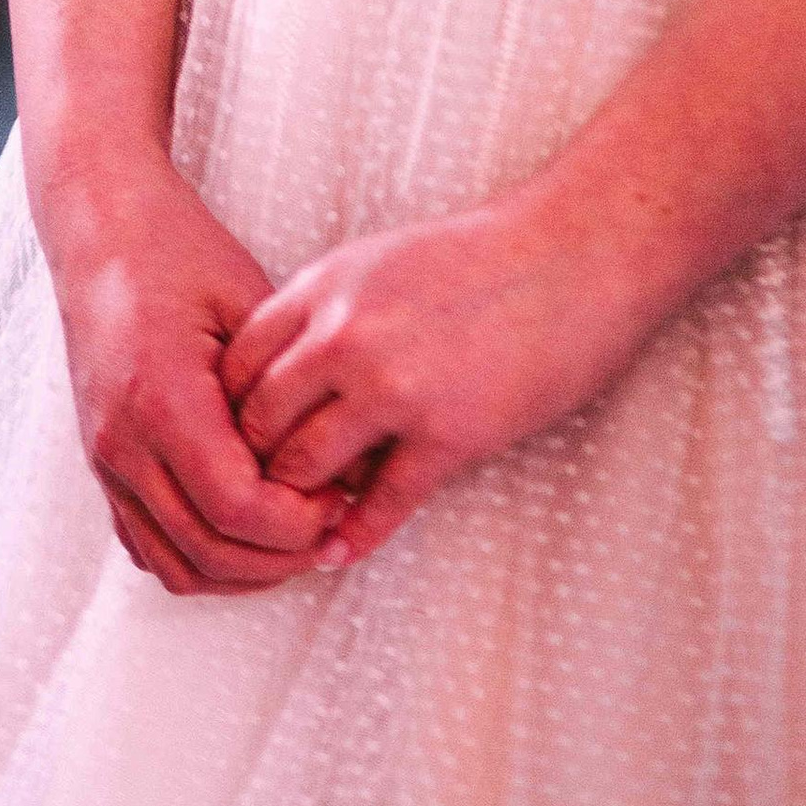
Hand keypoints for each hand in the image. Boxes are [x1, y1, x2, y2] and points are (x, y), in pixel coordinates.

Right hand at [40, 154, 343, 595]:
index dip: (297, 522)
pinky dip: (201, 559)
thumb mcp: (250, 300)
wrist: (103, 228)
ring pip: (175, 564)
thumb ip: (291, 384)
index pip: (235, 506)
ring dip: (242, 572)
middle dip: (280, 558)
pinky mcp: (103, 464)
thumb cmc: (180, 251)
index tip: (340, 500)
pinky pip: (148, 545)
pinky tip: (248, 536)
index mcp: (160, 397)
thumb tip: (351, 457)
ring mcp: (105, 460)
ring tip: (297, 539)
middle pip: (208, 550)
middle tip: (331, 528)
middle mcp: (123, 442)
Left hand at [221, 179, 657, 567]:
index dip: (230, 412)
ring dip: (299, 503)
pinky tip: (343, 550)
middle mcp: (346, 336)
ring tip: (300, 522)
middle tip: (260, 495)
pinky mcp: (448, 434)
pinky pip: (381, 503)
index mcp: (326, 285)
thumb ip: (326, 310)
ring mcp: (394, 387)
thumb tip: (283, 373)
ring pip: (304, 468)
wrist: (576, 255)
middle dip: (252, 466)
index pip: (236, 365)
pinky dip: (354, 535)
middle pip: (258, 424)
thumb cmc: (483, 255)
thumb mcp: (382, 259)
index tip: (241, 440)